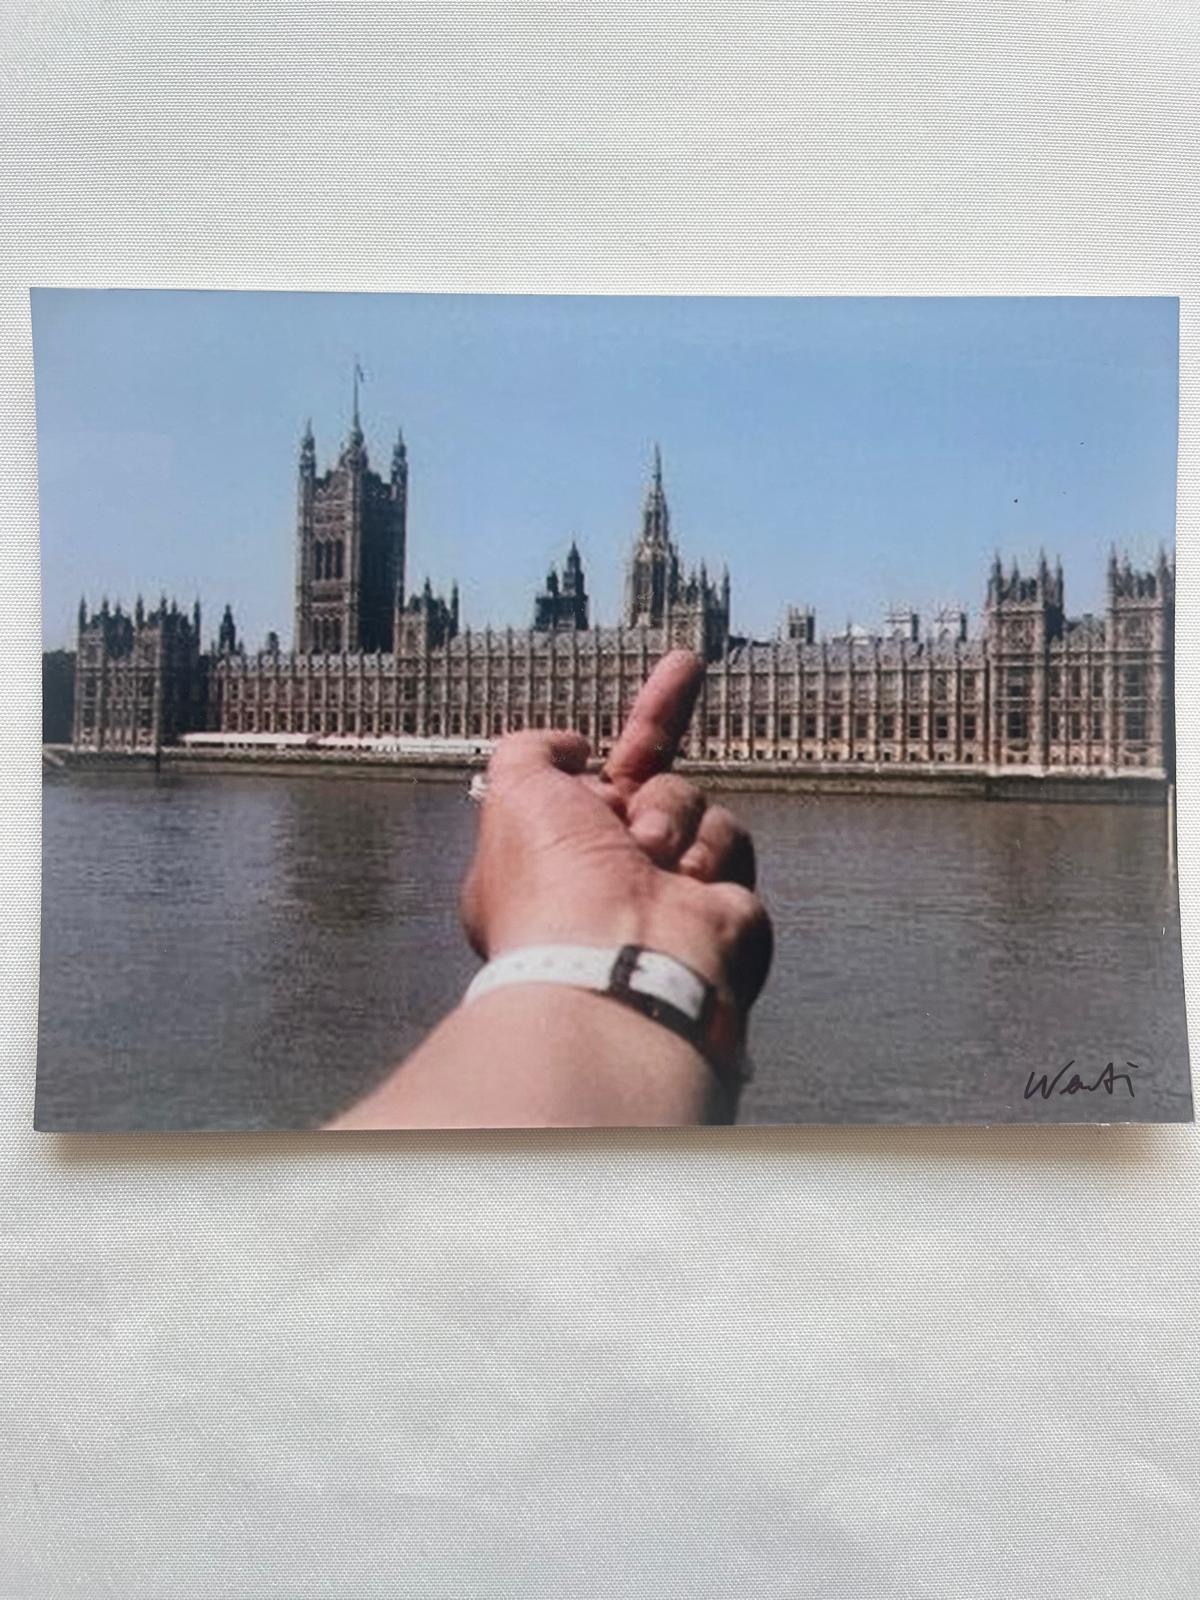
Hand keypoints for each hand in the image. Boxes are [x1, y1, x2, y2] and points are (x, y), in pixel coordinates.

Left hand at [460, 650, 772, 1069]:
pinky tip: (686, 878)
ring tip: (649, 852)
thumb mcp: (514, 789)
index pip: (588, 774)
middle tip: (686, 663)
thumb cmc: (553, 883)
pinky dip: (706, 847)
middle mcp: (608, 874)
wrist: (619, 962)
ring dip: (671, 810)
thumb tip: (578, 748)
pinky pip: (727, 839)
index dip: (620, 727)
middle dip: (665, 713)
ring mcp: (666, 889)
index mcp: (551, 855)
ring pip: (690, 799)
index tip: (659, 677)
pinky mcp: (720, 905)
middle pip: (649, 773)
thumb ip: (534, 749)